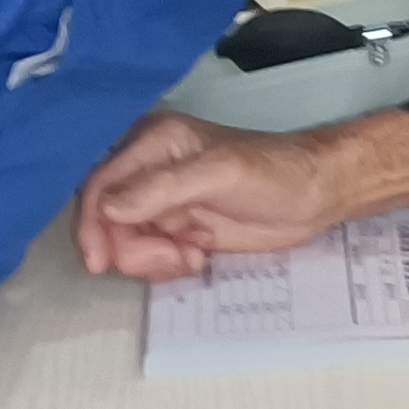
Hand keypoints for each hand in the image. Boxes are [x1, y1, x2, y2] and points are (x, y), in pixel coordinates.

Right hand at [74, 109, 408, 281]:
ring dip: (152, 260)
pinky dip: (166, 266)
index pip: (99, 183)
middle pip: (106, 220)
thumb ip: (162, 188)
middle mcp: (151, 171)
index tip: (100, 260)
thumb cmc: (276, 172)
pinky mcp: (178, 230)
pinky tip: (198, 257)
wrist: (316, 196)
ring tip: (192, 256)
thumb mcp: (219, 174)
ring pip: (125, 243)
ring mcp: (163, 203)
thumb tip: (107, 207)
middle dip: (130, 248)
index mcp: (154, 142)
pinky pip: (148, 256)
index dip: (92, 223)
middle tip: (171, 258)